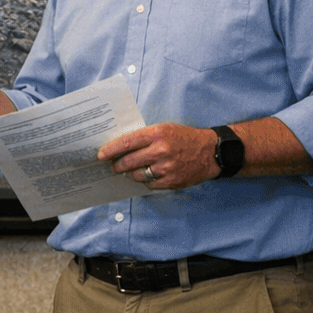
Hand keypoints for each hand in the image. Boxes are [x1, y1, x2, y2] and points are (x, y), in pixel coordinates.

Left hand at [99, 123, 217, 189]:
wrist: (211, 151)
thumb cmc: (184, 138)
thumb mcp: (165, 129)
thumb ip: (144, 136)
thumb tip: (121, 147)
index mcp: (157, 134)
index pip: (126, 142)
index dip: (110, 149)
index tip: (101, 154)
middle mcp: (161, 150)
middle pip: (128, 161)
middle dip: (117, 165)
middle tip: (113, 166)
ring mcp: (166, 167)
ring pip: (138, 175)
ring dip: (132, 174)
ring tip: (133, 170)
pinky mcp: (171, 181)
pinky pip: (150, 184)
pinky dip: (147, 180)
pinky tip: (150, 175)